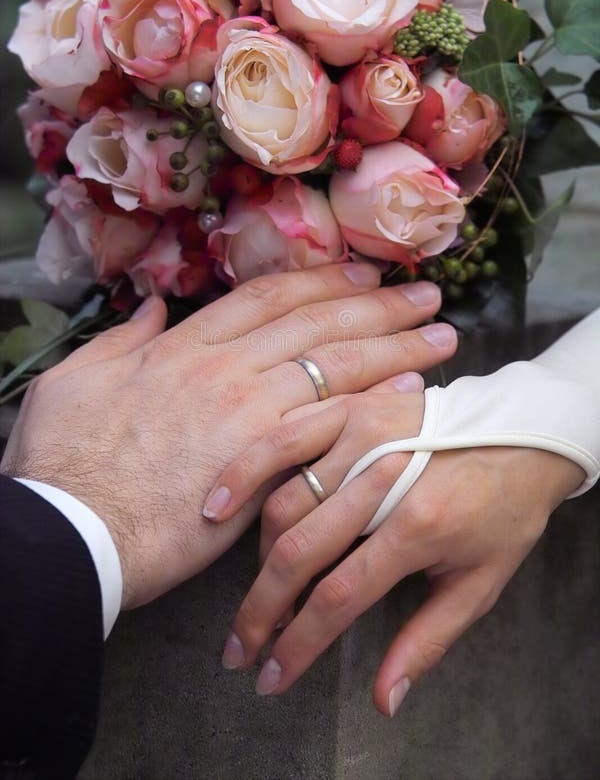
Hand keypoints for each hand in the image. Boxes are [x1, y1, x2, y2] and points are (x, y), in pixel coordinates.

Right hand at [1, 266, 455, 608]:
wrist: (75, 527)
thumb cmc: (67, 460)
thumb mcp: (77, 381)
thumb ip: (122, 339)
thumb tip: (154, 310)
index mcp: (185, 346)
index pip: (270, 298)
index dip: (324, 281)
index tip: (364, 275)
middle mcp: (224, 367)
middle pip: (317, 322)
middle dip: (378, 305)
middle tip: (426, 297)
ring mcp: (245, 411)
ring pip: (334, 364)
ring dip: (394, 347)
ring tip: (441, 337)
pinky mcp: (261, 461)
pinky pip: (330, 421)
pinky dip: (372, 401)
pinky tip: (411, 392)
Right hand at [213, 384, 583, 714]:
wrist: (526, 432)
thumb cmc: (505, 511)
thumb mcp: (482, 583)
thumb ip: (427, 640)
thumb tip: (383, 700)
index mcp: (418, 525)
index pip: (339, 594)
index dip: (300, 643)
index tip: (273, 676)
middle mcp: (381, 475)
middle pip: (299, 551)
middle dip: (262, 610)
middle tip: (241, 650)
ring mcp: (362, 433)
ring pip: (283, 499)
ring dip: (254, 557)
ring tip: (244, 600)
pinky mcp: (351, 407)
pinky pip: (283, 438)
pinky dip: (247, 472)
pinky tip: (219, 505)